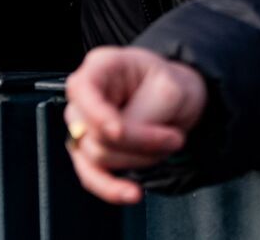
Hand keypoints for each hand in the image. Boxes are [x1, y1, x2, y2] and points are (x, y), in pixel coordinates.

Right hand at [63, 47, 207, 204]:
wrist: (177, 101)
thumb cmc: (169, 85)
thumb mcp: (169, 89)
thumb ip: (142, 113)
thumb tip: (118, 138)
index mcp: (100, 67)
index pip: (82, 89)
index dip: (97, 114)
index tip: (118, 131)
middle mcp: (85, 96)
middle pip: (93, 131)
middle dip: (138, 143)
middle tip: (173, 137)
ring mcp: (84, 125)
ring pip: (97, 158)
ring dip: (138, 160)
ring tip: (164, 147)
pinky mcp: (90, 152)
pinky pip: (91, 177)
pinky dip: (112, 188)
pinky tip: (132, 192)